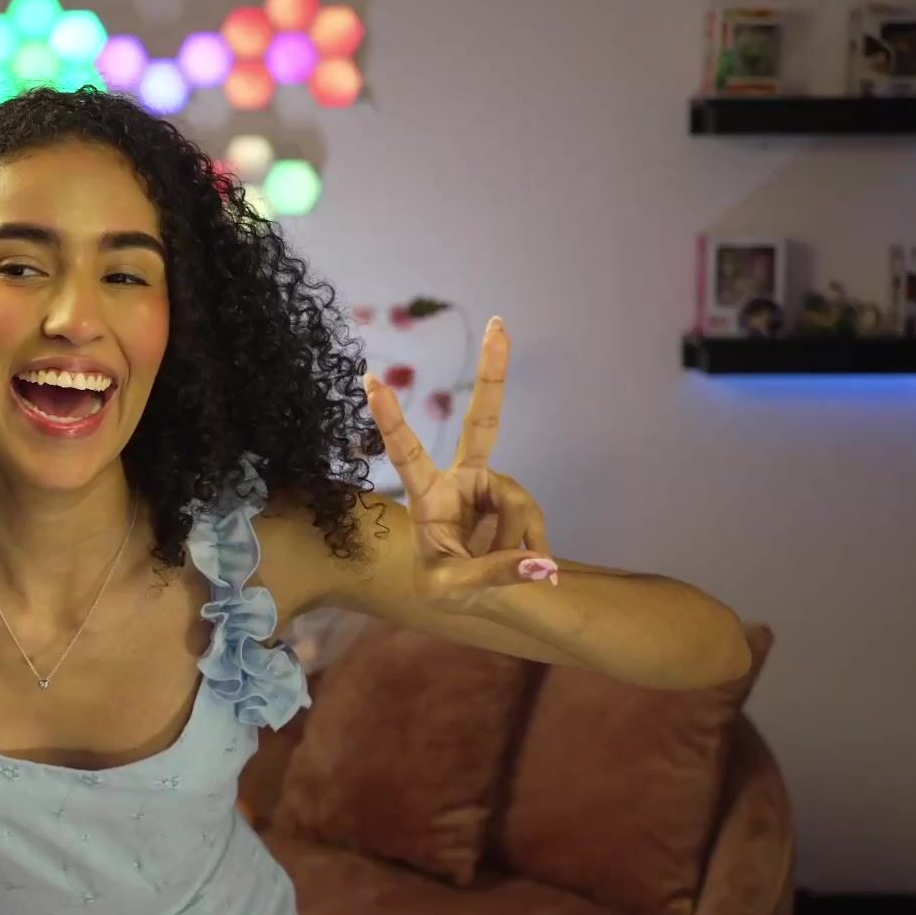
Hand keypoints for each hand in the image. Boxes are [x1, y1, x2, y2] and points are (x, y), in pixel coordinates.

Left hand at [363, 316, 556, 613]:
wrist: (467, 588)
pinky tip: (531, 567)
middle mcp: (460, 480)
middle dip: (493, 375)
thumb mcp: (453, 587)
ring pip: (518, 502)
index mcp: (426, 497)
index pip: (405, 454)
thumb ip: (494, 573)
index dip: (391, 419)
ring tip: (501, 571)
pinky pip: (532, 520)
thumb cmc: (441, 583)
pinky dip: (531, 548)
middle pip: (482, 423)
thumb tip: (544, 564)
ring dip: (514, 542)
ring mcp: (490, 486)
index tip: (371, 381)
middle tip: (499, 325)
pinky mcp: (513, 500)